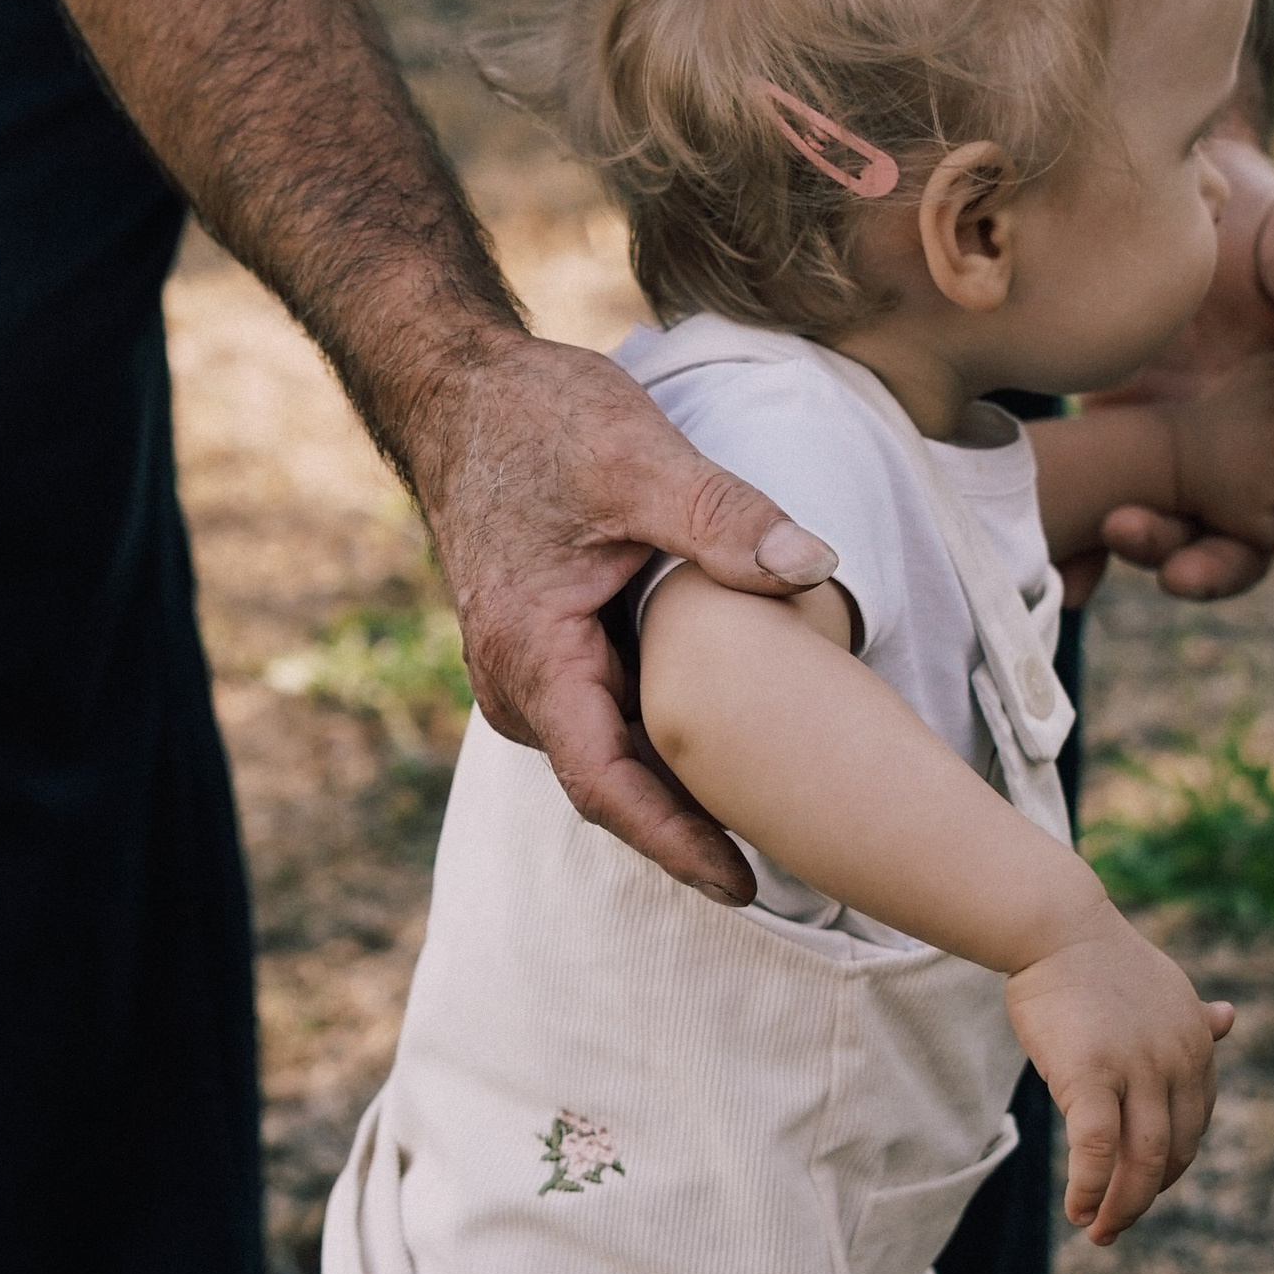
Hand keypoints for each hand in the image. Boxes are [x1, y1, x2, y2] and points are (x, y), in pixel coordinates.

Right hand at [407, 330, 836, 902]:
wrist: (459, 392)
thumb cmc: (536, 421)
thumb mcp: (639, 457)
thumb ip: (725, 515)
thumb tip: (815, 563)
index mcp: (530, 653)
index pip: (605, 782)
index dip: (674, 840)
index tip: (740, 882)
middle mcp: (517, 682)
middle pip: (612, 782)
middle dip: (692, 825)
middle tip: (792, 857)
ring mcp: (527, 671)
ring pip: (611, 752)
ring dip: (680, 781)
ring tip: (774, 813)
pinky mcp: (547, 652)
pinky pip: (607, 714)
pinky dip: (665, 732)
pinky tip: (730, 735)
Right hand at [1005, 902, 1233, 1244]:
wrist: (1055, 926)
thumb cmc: (1098, 957)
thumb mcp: (1163, 987)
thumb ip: (1193, 1018)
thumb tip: (1229, 1018)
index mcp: (1196, 1045)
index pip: (1194, 1124)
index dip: (1171, 1166)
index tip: (1142, 1186)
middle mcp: (1177, 1061)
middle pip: (1173, 1152)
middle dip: (1146, 1196)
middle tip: (1116, 1226)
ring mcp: (1137, 1069)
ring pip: (1142, 1161)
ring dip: (1122, 1207)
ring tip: (1098, 1231)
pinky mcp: (1091, 1075)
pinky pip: (1098, 1149)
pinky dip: (1091, 1187)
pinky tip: (1077, 1208)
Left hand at [1081, 142, 1273, 601]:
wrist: (1159, 183)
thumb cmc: (1253, 214)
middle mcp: (1249, 454)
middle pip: (1245, 540)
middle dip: (1217, 567)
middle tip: (1181, 576)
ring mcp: (1179, 454)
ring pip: (1176, 531)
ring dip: (1151, 551)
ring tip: (1116, 535)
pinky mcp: (1116, 443)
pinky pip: (1103, 505)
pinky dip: (1084, 549)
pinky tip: (1060, 571)